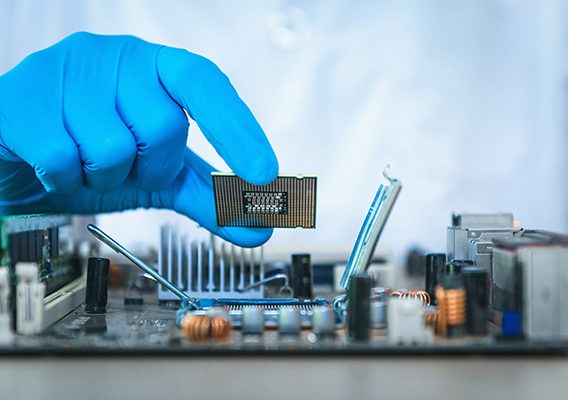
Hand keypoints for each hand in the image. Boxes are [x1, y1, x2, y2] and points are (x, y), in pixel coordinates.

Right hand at [0, 32, 277, 246]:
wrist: (22, 156)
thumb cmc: (95, 155)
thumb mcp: (161, 177)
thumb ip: (210, 199)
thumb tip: (259, 228)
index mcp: (156, 68)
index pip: (204, 82)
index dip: (236, 128)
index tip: (264, 174)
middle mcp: (115, 57)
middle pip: (163, 126)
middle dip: (150, 166)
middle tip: (127, 165)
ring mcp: (65, 70)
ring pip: (112, 147)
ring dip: (105, 176)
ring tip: (88, 163)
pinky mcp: (21, 97)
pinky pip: (61, 159)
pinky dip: (65, 179)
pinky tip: (56, 166)